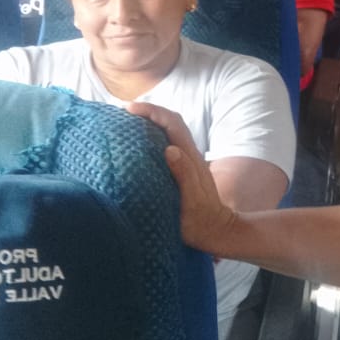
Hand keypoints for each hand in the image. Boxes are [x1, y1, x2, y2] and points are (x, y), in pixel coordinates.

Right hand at [125, 101, 237, 252]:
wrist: (216, 230)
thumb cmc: (201, 219)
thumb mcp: (192, 199)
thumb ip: (184, 174)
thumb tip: (170, 149)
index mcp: (190, 157)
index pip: (172, 123)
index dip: (153, 112)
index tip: (130, 109)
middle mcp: (188, 154)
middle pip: (170, 122)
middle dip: (149, 112)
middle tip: (123, 113)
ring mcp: (186, 161)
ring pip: (168, 132)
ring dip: (150, 122)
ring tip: (126, 123)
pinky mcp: (181, 170)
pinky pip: (166, 144)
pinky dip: (151, 137)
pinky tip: (137, 145)